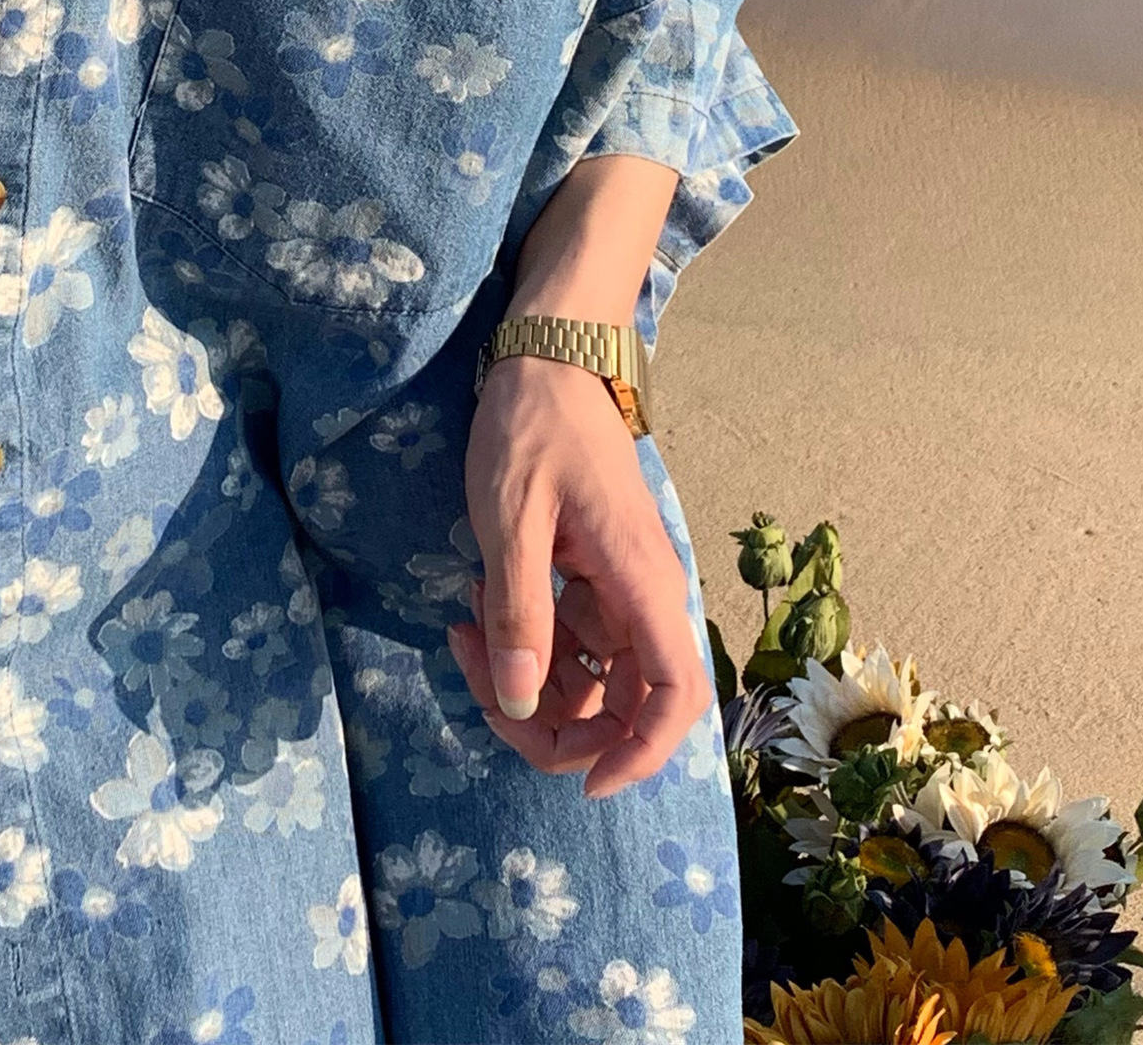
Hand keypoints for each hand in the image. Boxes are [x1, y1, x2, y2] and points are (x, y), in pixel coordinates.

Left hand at [447, 353, 711, 798]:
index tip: (580, 783)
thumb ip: (521, 612)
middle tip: (476, 665)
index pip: (673, 698)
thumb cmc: (532, 428)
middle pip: (622, 704)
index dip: (637, 756)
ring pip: (589, 676)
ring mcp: (618, 589)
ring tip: (468, 616)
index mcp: (641, 584)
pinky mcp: (592, 577)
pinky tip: (480, 594)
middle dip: (546, 715)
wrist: (546, 358)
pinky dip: (524, 637)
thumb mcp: (511, 518)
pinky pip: (569, 638)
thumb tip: (520, 703)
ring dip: (525, 672)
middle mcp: (643, 596)